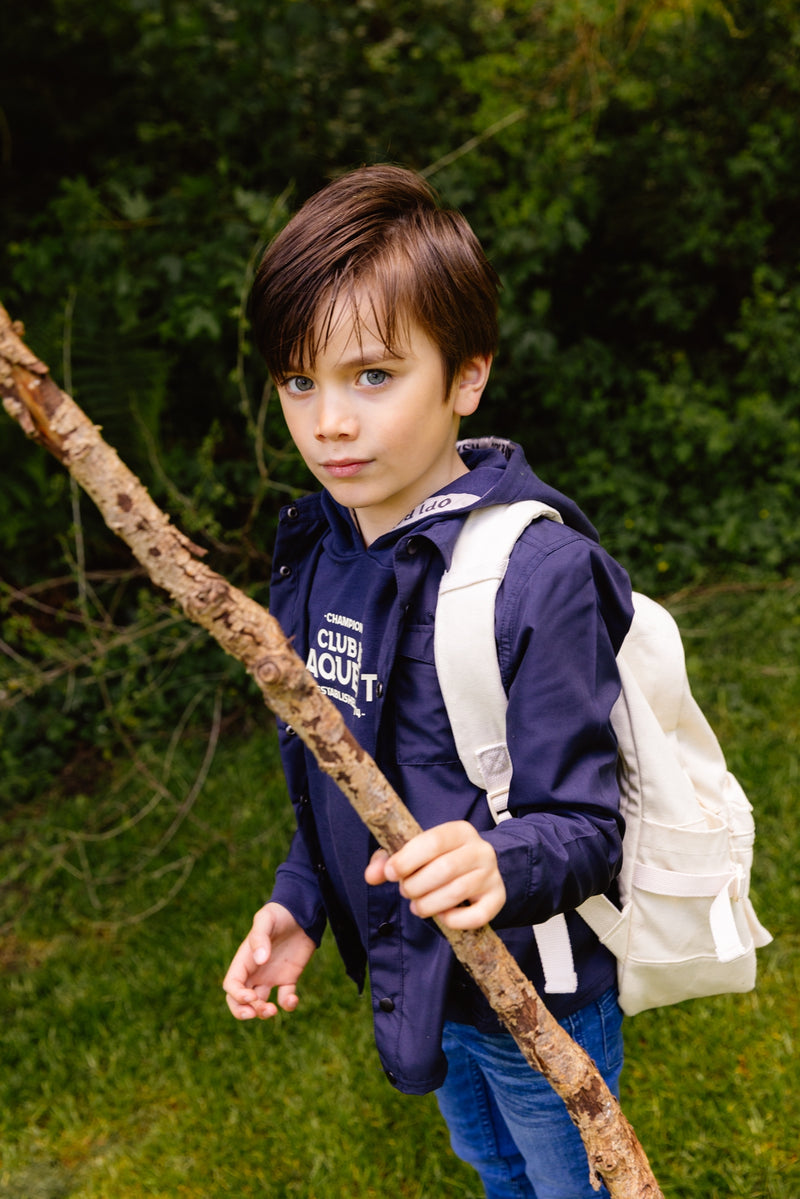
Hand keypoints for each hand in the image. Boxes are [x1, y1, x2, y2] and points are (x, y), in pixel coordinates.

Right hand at [223, 902, 315, 1020]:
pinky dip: (287, 1005)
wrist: (302, 912)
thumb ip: (260, 937)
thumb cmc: (279, 913)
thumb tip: (260, 960)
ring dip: (263, 1012)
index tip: (251, 996)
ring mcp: (271, 976)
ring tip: (274, 1010)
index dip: (237, 995)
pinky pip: (284, 998)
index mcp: (244, 959)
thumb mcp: (266, 919)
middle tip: (256, 1013)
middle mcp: (255, 971)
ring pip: (260, 1003)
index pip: (232, 984)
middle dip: (243, 1011)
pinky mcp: (288, 978)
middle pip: (240, 999)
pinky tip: (292, 1000)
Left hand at [364, 820, 505, 928]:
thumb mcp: (415, 852)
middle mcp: (480, 850)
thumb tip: (371, 875)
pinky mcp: (497, 899)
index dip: (408, 858)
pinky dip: (453, 920)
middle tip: (406, 892)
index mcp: (459, 831)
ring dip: (428, 905)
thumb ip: (389, 861)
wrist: (479, 870)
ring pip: (457, 893)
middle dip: (416, 885)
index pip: (433, 840)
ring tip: (418, 906)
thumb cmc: (439, 860)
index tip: (390, 873)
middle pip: (445, 868)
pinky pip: (475, 916)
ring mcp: (491, 875)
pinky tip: (442, 916)